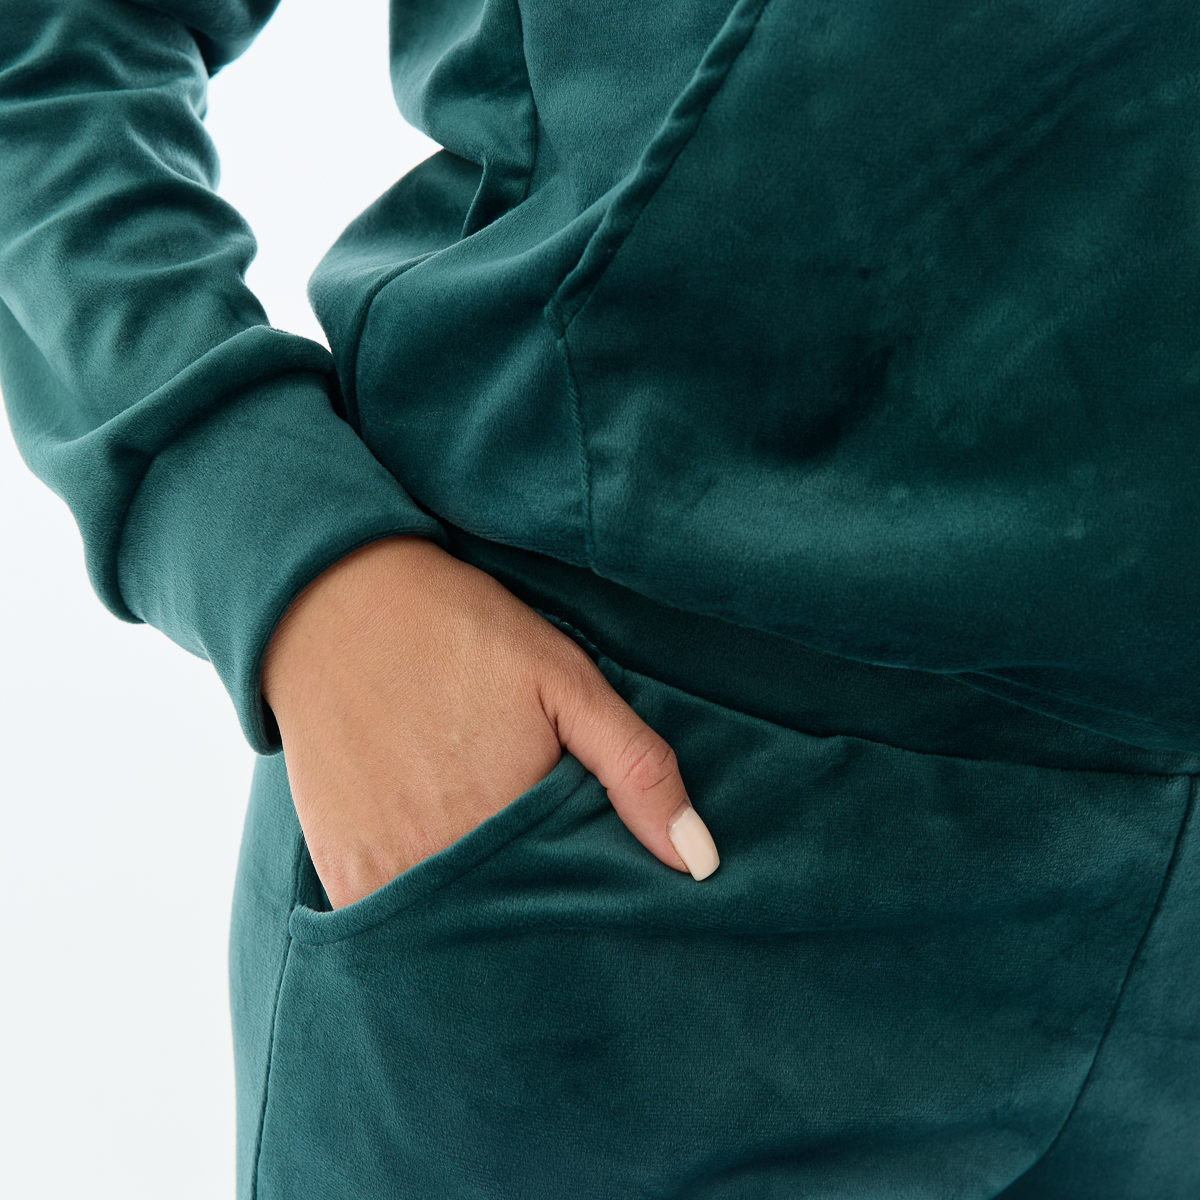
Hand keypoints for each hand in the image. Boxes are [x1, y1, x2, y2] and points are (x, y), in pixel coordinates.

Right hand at [260, 536, 718, 907]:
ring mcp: (385, 875)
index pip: (574, 907)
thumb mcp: (566, 680)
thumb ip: (636, 767)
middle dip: (538, 921)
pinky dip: (420, 912)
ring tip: (491, 869)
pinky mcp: (340, 871)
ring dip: (479, 921)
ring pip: (453, 936)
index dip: (593, 905)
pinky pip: (391, 925)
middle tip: (545, 877)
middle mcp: (444, 865)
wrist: (336, 601)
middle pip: (512, 928)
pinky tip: (437, 863)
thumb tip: (698, 861)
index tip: (603, 896)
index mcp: (511, 823)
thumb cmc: (463, 634)